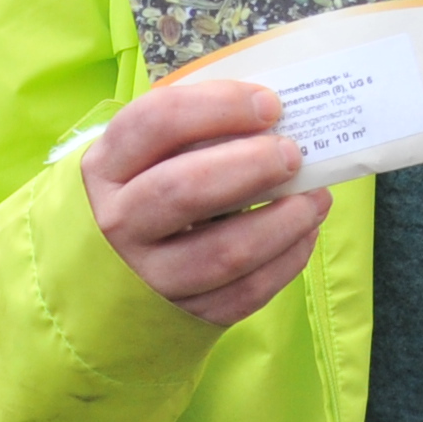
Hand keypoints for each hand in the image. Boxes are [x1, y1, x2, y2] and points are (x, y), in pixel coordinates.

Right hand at [82, 78, 329, 327]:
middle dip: (252, 166)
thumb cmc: (147, 193)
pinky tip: (304, 233)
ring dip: (283, 221)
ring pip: (225, 252)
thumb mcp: (149, 156)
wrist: (108, 279)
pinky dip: (286, 260)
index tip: (269, 105)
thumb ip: (200, 132)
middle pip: (186, 189)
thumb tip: (276, 115)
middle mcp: (119, 223)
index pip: (157, 122)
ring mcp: (148, 277)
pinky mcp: (185, 316)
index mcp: (106, 166)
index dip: (218, 106)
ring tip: (316, 197)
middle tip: (293, 154)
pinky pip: (245, 293)